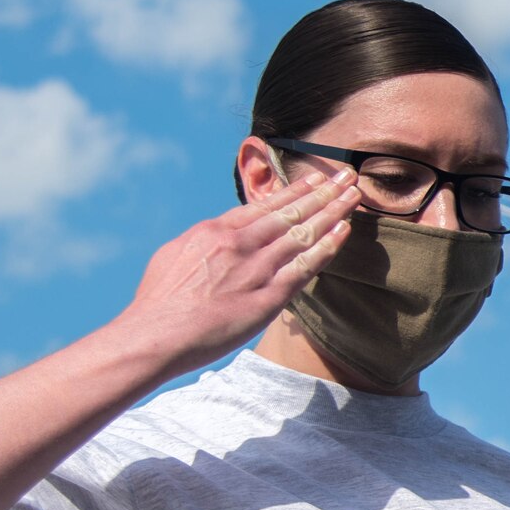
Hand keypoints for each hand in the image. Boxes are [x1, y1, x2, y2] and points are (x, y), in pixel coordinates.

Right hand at [112, 169, 361, 379]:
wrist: (155, 334)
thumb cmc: (158, 303)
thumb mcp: (175, 256)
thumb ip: (202, 244)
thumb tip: (213, 237)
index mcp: (215, 231)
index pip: (263, 206)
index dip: (293, 192)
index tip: (314, 180)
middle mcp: (239, 243)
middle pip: (290, 212)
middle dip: (322, 191)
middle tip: (347, 175)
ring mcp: (255, 268)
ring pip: (303, 232)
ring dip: (332, 211)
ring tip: (354, 194)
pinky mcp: (266, 297)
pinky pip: (305, 266)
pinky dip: (327, 246)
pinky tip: (344, 231)